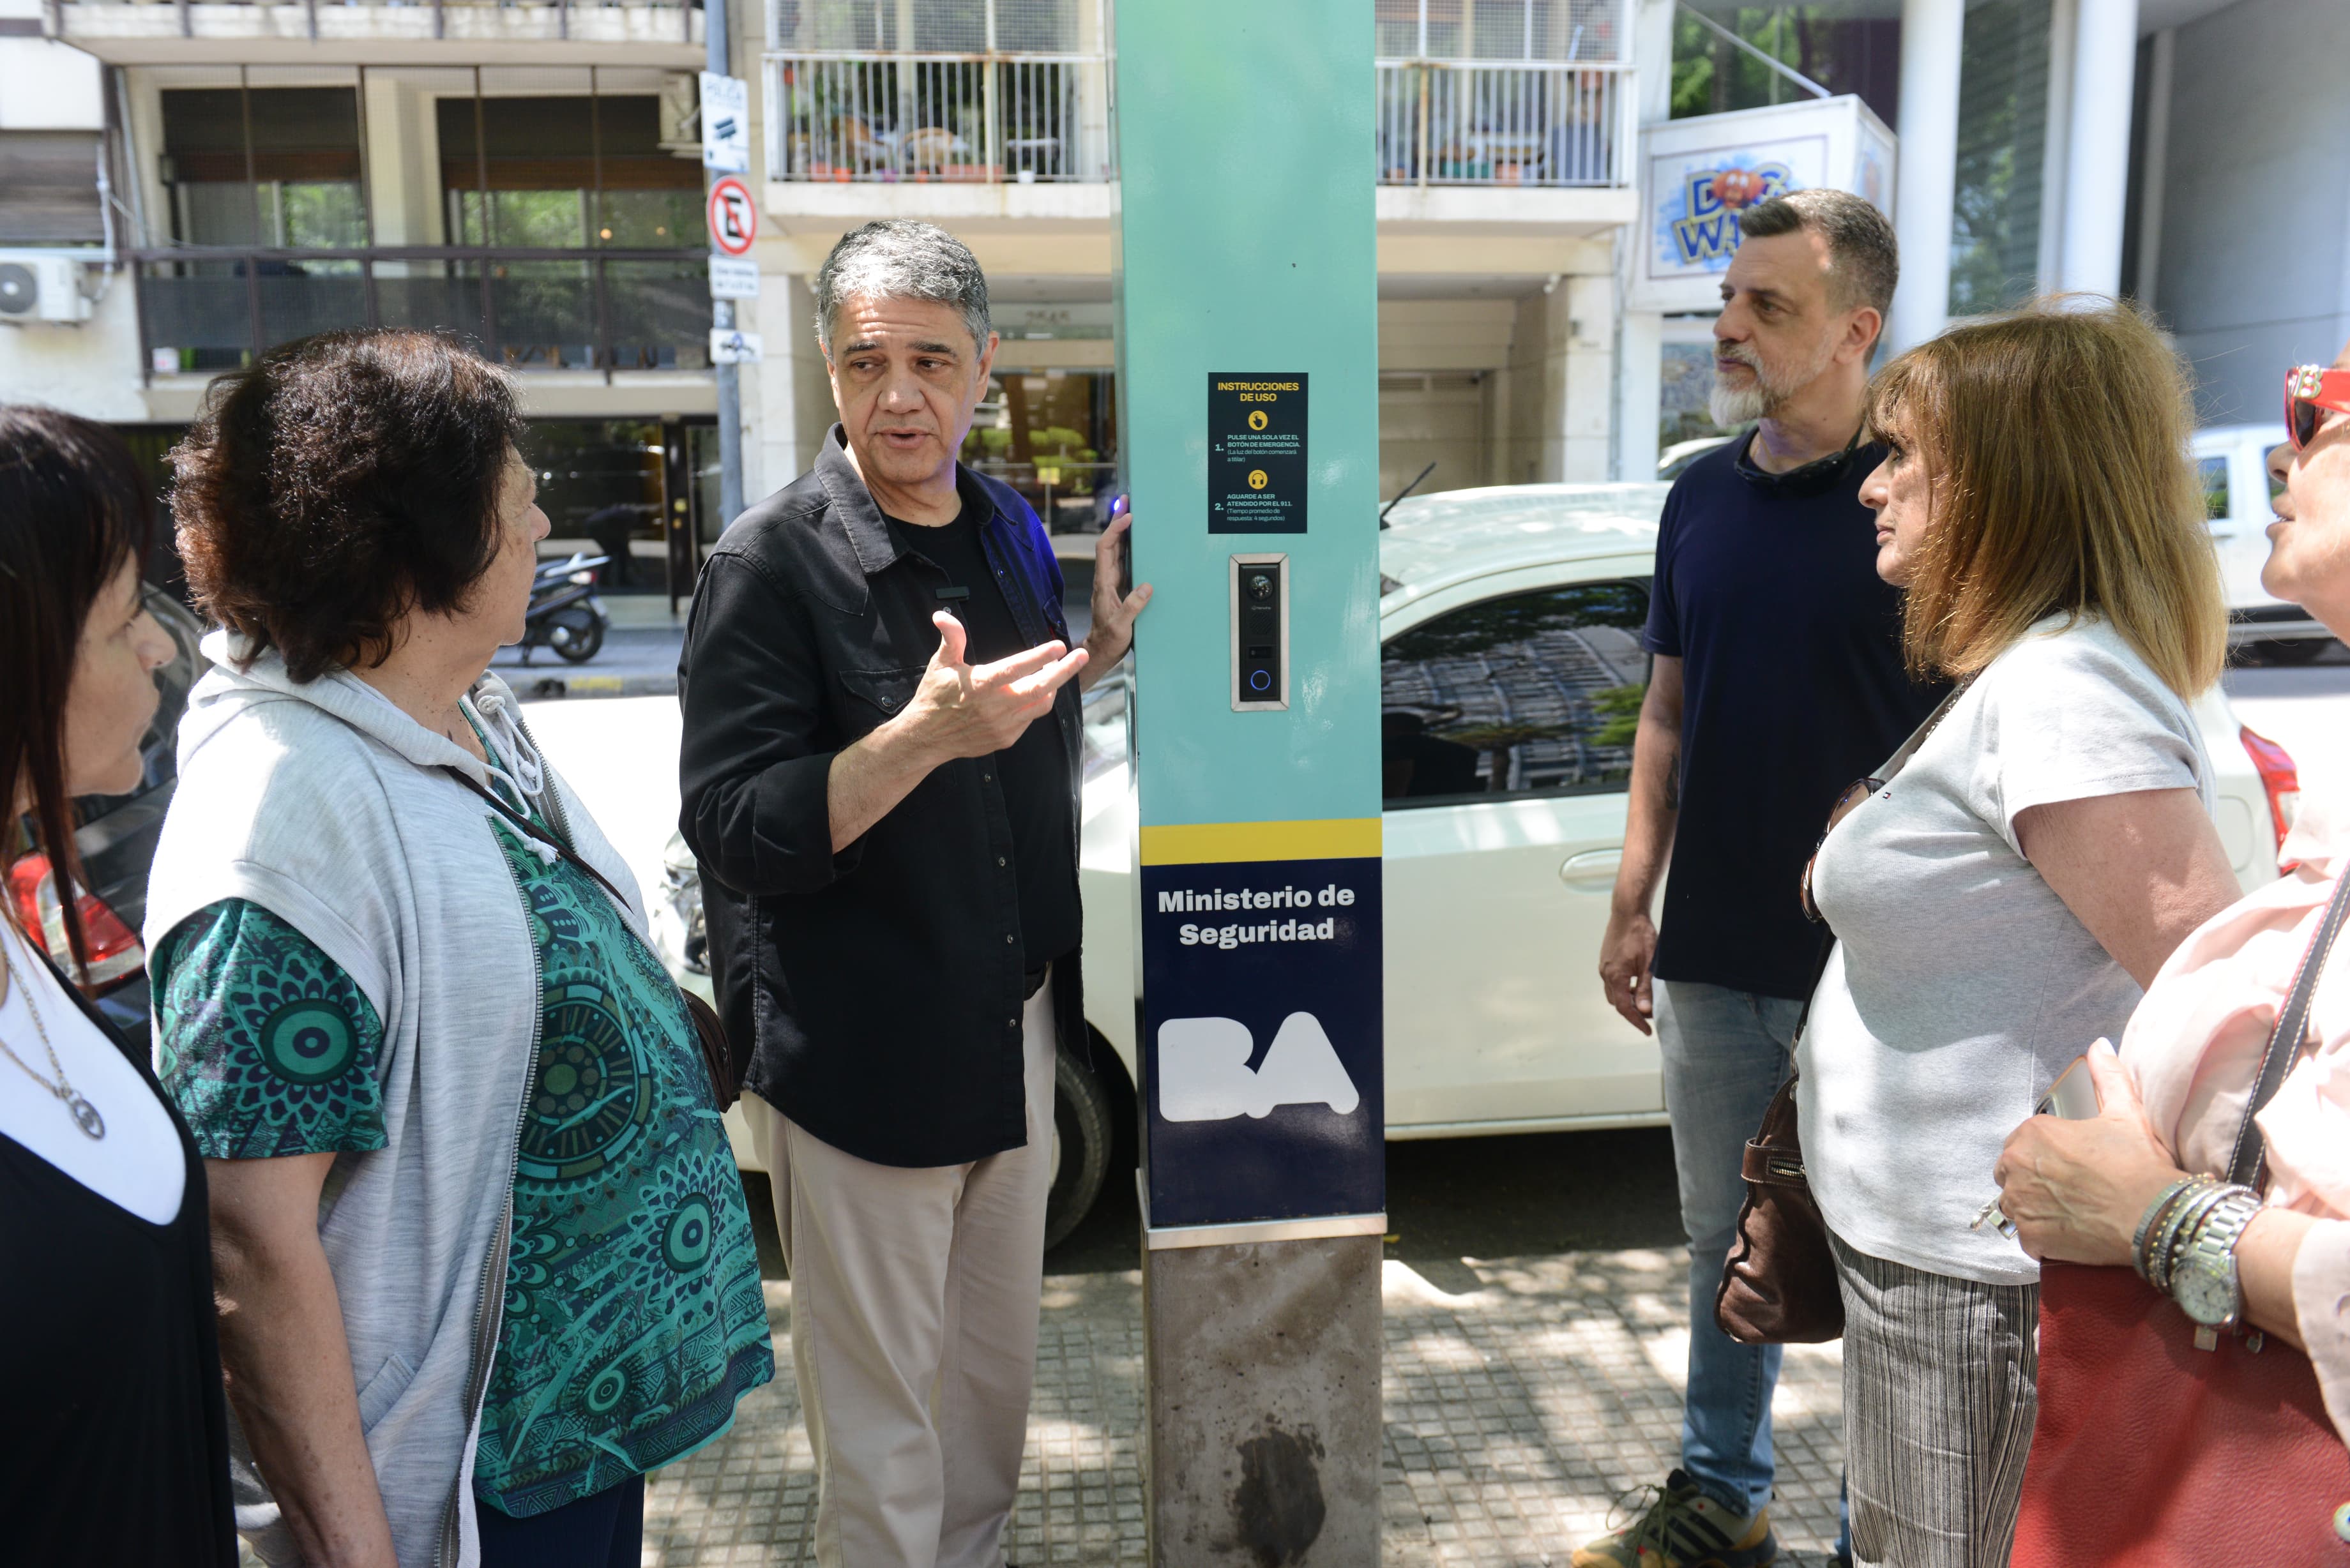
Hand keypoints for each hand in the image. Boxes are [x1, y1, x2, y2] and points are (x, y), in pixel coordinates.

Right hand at [902, 611, 1087, 762]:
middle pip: (1040, 688)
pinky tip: (1034, 692)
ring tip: (1055, 672)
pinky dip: (1036, 704)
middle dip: (1065, 671)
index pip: (1017, 667)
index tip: (1059, 646)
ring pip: (1041, 705)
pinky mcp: (1006, 738)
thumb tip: (943, 615)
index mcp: (982, 684)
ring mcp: (1004, 725)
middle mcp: (996, 706)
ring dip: (1052, 687)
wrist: (926, 738)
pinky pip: (1030, 719)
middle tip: (1081, 655)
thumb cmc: (934, 697)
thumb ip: (951, 638)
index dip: (1040, 657)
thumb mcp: (940, 664)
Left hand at [1080, 509, 1153, 689]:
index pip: (1106, 549)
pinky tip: (1139, 543)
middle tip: (1128, 502)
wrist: (1100, 652)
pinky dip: (1129, 548)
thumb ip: (1132, 607)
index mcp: (1104, 584)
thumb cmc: (1108, 640)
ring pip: (1116, 551)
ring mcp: (1112, 583)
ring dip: (1123, 532)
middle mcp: (1106, 579)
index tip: (1127, 516)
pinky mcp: (1119, 588)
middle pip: (1110, 544)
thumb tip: (1146, 586)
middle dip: (1118, 522)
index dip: (1115, 530)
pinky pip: (1123, 562)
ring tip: (1134, 515)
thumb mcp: (1121, 626)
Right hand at [1599, 905, 1658, 1034]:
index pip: (1625, 1008)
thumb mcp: (1648, 964)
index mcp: (1615, 977)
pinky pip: (1612, 981)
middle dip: (1632, 1012)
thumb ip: (1645, 988)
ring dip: (1627, 999)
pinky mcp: (1606, 959)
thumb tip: (1645, 1010)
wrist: (1627, 911)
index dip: (1636, 1021)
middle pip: (1617, 1002)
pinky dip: (1623, 987)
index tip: (1648, 1031)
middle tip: (1650, 1015)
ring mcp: (1604, 966)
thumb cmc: (1640, 935)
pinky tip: (1636, 982)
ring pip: (1614, 992)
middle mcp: (1605, 974)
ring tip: (1644, 999)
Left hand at [1993, 1039, 2188, 1265]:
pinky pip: (2029, 1237)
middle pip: (2011, 1173)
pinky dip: (2045, 1236)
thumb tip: (2099, 1046)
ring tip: (2072, 1209)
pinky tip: (2072, 1231)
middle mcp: (2015, 1167)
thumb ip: (2107, 1075)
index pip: (2021, 1143)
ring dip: (2036, 1207)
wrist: (2154, 1214)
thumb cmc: (2137, 1162)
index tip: (2069, 1163)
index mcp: (2030, 1134)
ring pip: (2016, 1205)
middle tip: (2071, 1187)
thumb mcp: (2125, 1111)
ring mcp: (2020, 1206)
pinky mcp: (2031, 1239)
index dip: (2044, 1153)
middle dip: (2033, 1178)